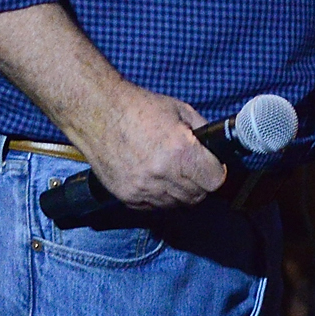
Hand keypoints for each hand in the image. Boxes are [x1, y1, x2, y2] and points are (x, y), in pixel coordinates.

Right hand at [69, 84, 227, 210]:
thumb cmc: (138, 108)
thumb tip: (215, 149)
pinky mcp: (127, 197)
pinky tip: (155, 178)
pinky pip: (154, 207)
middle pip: (197, 196)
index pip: (214, 181)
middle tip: (193, 169)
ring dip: (180, 192)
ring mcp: (143, 189)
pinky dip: (159, 197)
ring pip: (177, 205)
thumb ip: (202, 131)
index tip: (212, 167)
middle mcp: (163, 175)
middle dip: (200, 183)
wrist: (98, 114)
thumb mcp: (180, 110)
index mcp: (181, 152)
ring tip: (172, 172)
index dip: (216, 172)